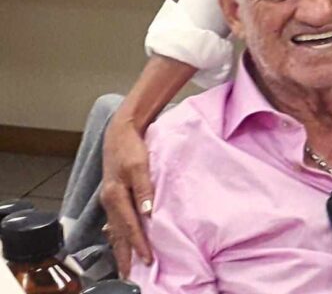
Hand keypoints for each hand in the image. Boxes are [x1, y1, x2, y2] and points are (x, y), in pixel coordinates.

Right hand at [99, 112, 154, 274]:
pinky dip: (119, 234)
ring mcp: (109, 198)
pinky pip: (116, 220)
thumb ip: (144, 189)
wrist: (120, 131)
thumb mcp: (140, 165)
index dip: (139, 243)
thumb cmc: (131, 147)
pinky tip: (122, 241)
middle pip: (118, 233)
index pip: (130, 226)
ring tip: (126, 265)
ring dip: (121, 247)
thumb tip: (148, 212)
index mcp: (115, 195)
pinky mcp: (112, 195)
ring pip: (116, 229)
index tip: (147, 259)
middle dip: (125, 254)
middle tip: (131, 275)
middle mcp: (109, 200)